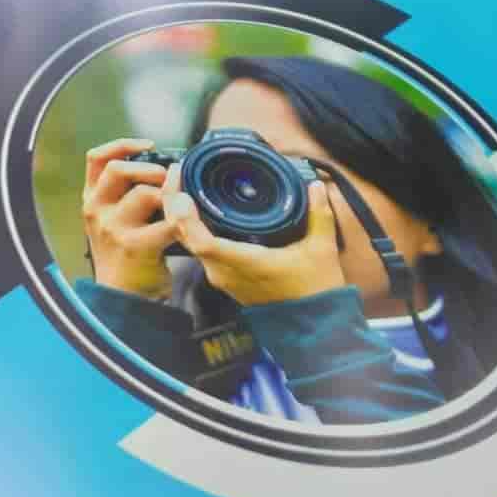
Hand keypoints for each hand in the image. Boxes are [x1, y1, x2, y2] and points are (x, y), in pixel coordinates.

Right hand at [81, 138, 175, 299]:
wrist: (121, 294)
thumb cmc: (123, 253)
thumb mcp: (110, 218)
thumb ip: (124, 192)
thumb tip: (163, 165)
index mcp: (92, 200)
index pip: (97, 158)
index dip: (123, 145)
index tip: (148, 146)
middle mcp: (97, 211)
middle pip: (119, 170)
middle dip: (151, 169)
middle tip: (168, 179)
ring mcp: (114, 228)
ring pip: (145, 193)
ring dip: (169, 194)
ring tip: (178, 204)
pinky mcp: (136, 246)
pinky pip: (168, 222)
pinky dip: (182, 219)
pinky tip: (187, 222)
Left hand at [162, 167, 344, 305]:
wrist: (311, 324)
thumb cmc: (314, 288)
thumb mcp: (321, 249)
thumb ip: (318, 214)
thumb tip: (315, 185)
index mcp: (244, 262)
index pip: (202, 242)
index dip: (185, 218)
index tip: (181, 191)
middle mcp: (223, 271)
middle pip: (186, 237)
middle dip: (175, 204)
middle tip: (178, 172)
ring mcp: (220, 276)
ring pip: (189, 242)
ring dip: (180, 214)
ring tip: (182, 183)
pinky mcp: (222, 276)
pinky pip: (198, 248)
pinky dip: (191, 226)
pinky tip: (195, 206)